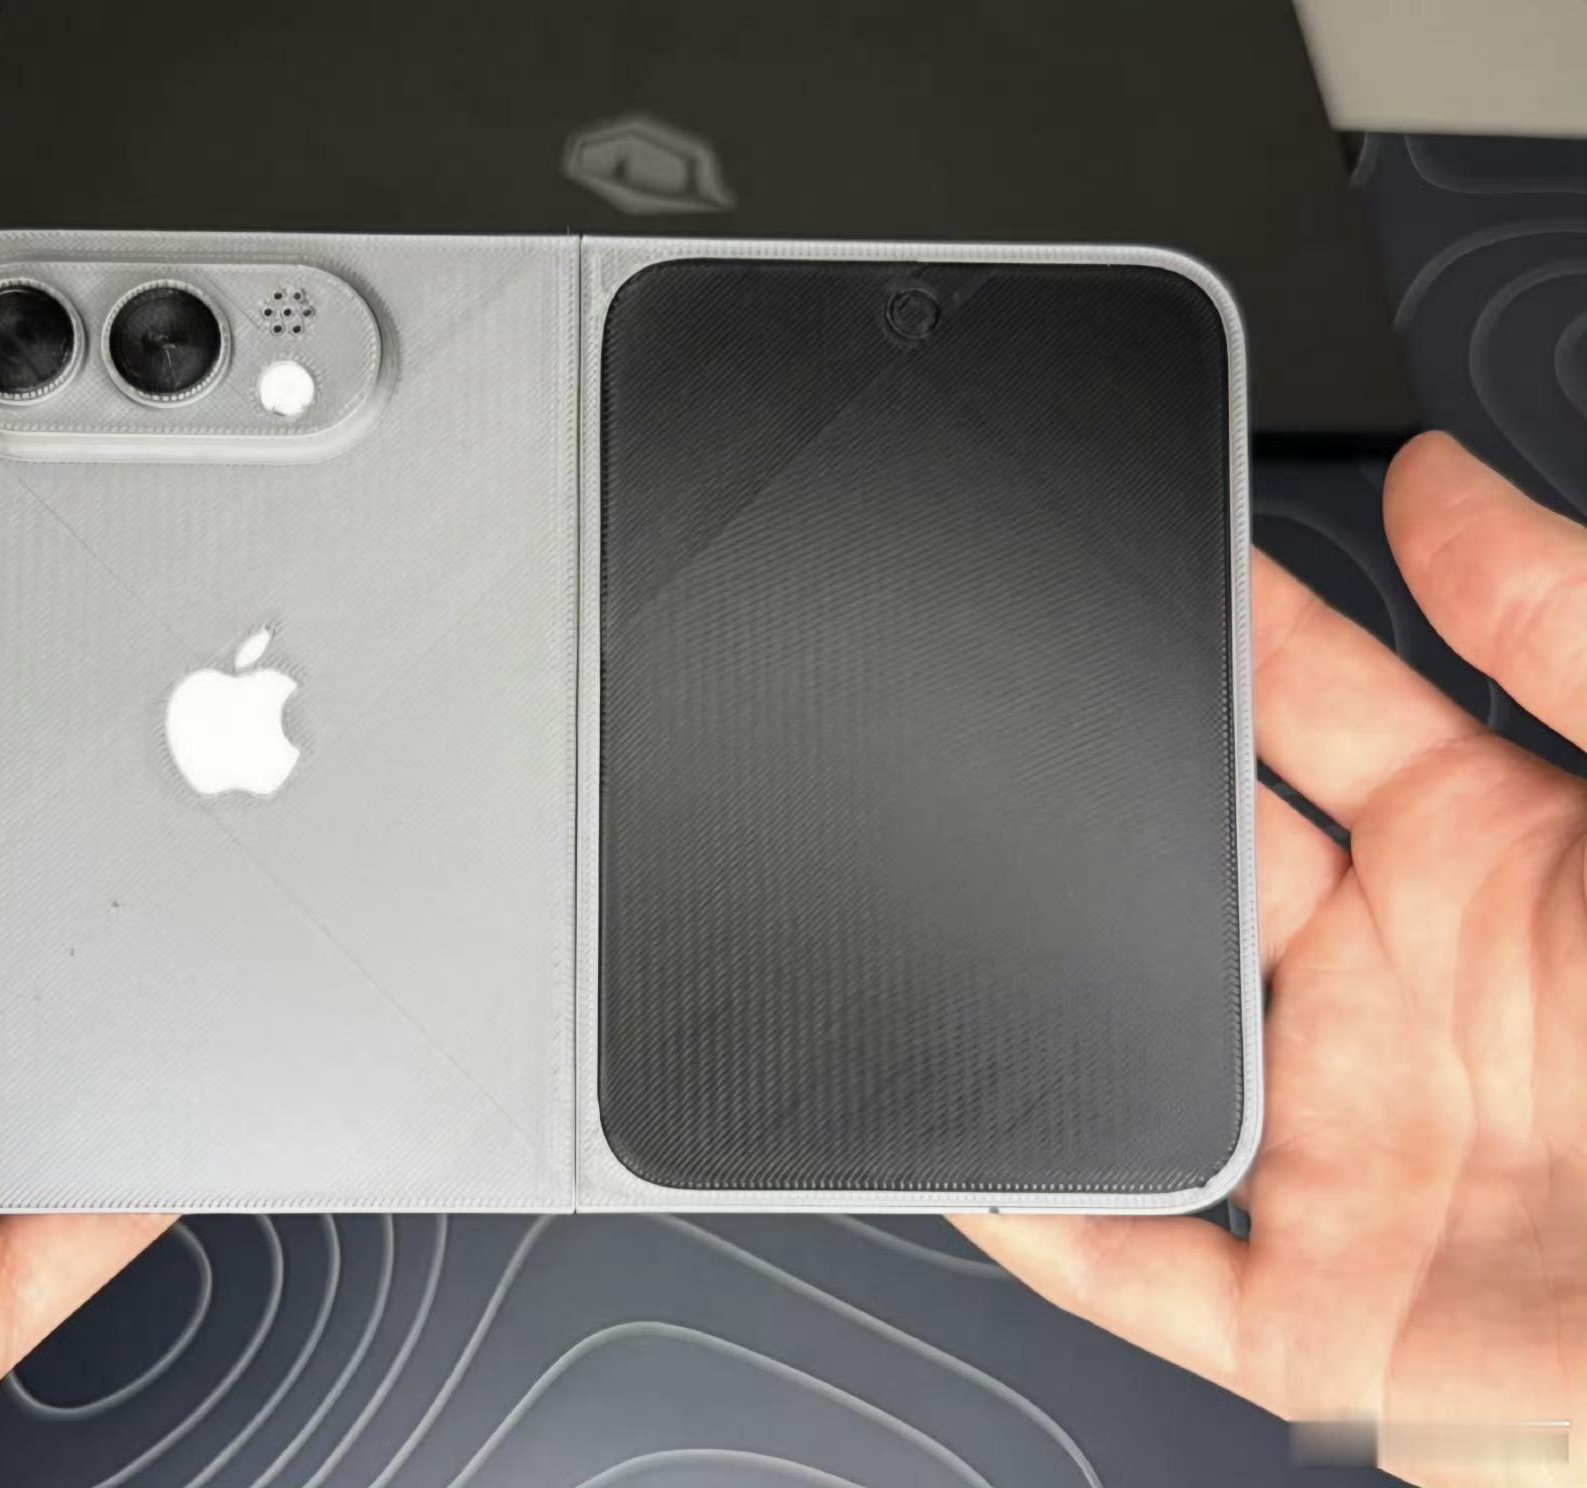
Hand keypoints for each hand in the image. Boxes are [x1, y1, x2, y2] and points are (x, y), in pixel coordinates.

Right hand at [957, 434, 1586, 1487]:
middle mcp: (1403, 1001)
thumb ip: (1570, 634)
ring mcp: (1354, 1153)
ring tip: (982, 939)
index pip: (1312, 704)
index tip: (1131, 557)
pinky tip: (983, 1154)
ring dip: (1055, 1000)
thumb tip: (1440, 483)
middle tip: (1039, 758)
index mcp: (1496, 862)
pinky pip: (1142, 1268)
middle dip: (1112, 808)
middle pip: (1196, 869)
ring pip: (1146, 1055)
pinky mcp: (1329, 1316)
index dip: (1225, 627)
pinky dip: (1048, 1216)